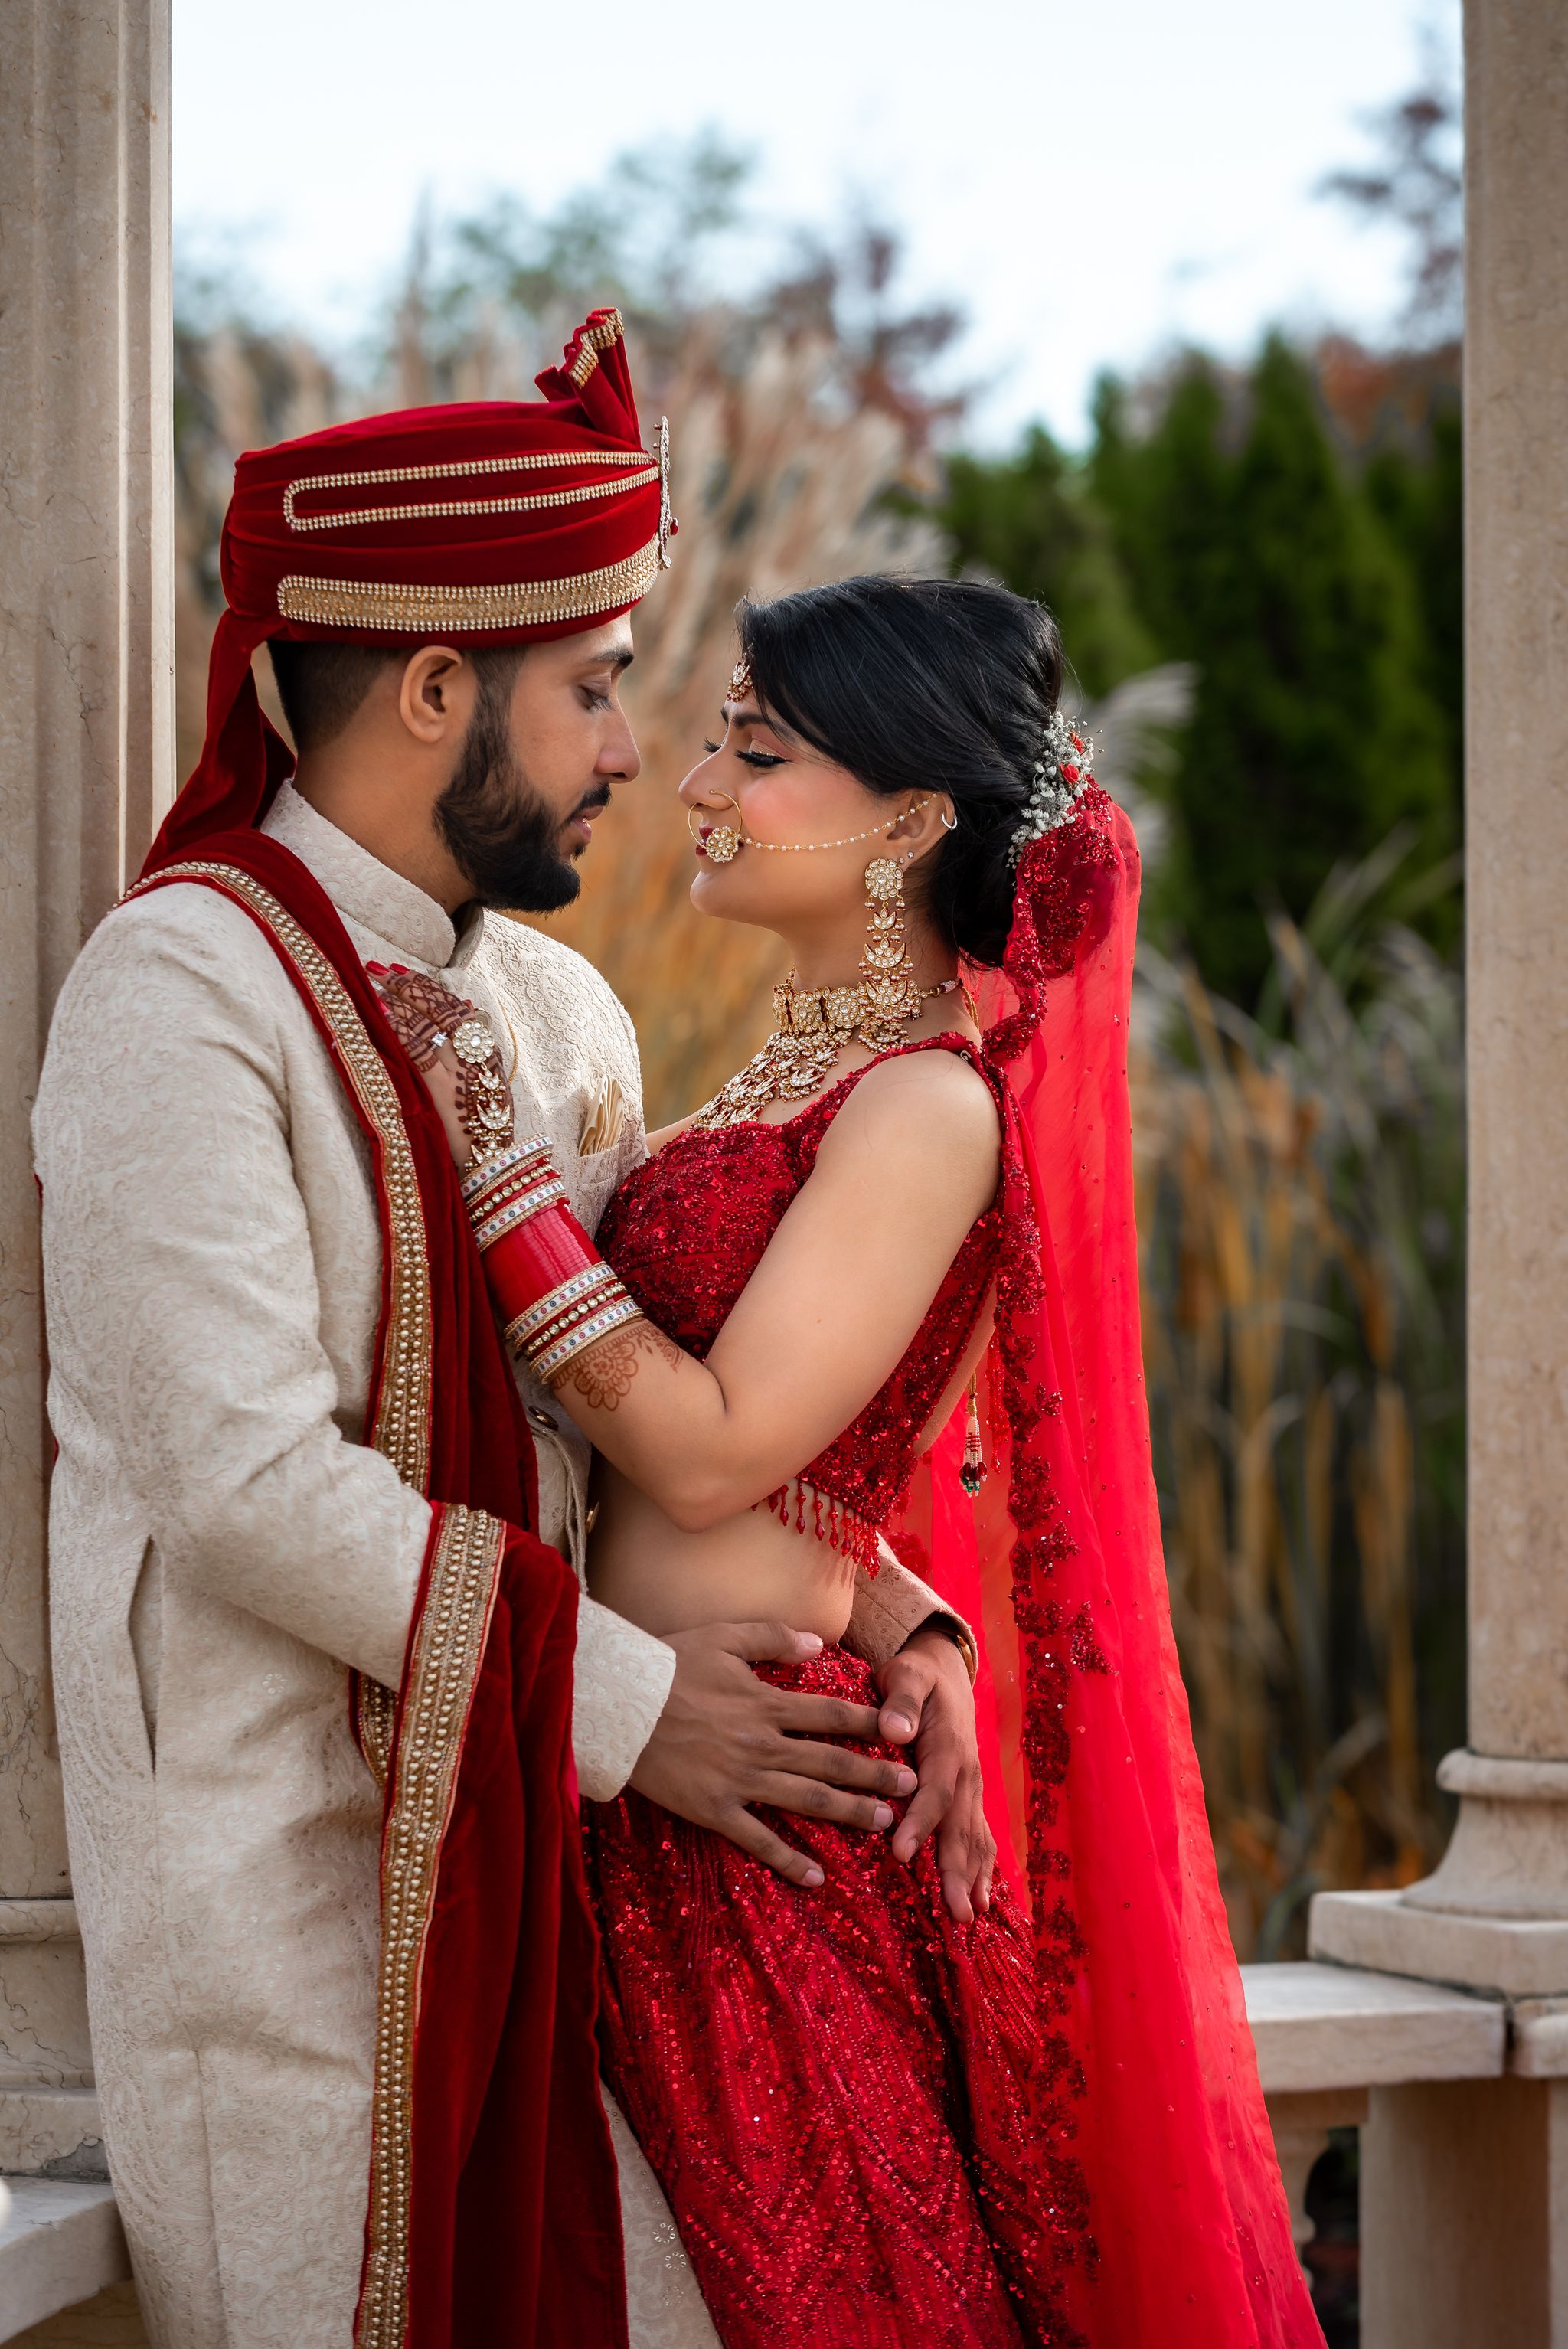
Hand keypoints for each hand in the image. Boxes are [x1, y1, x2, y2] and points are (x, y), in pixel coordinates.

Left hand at [367, 964, 509, 1168]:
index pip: (455, 1008)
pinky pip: (417, 1052)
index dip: (427, 987)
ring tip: (372, 986)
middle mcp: (474, 1056)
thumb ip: (477, 1047)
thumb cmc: (486, 1126)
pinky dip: (398, 1029)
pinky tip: (380, 1015)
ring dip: (397, 1002)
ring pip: (427, 1026)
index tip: (402, 972)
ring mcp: (458, 1072)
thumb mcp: (490, 1081)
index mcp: (487, 1053)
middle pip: (439, 1009)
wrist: (491, 1162)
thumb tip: (467, 1006)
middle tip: (378, 969)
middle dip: (407, 985)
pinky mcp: (441, 1090)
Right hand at [629, 1621, 917, 1888]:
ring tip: (884, 1824)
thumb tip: (818, 1644)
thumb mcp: (723, 1637)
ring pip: (806, 1801)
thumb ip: (773, 1638)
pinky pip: (757, 1839)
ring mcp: (739, 1780)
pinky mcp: (714, 1809)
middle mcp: (762, 1744)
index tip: (901, 1733)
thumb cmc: (669, 1664)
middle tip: (911, 1787)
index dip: (871, 1724)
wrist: (619, 1704)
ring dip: (849, 1813)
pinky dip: (788, 1860)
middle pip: (830, 1762)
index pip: (832, 1715)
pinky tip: (815, 1877)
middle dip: (875, 1775)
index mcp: (766, 1702)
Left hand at [875, 1626, 994, 1921]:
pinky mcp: (969, 1795)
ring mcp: (972, 1786)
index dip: (919, 1823)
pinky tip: (980, 1900)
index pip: (934, 1791)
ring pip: (974, 1836)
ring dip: (972, 1877)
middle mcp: (966, 1772)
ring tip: (969, 1917)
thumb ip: (901, 1698)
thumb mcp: (906, 1673)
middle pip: (961, 1826)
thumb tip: (895, 1729)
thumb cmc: (916, 1674)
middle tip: (955, 1913)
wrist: (943, 1671)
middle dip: (957, 1870)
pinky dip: (981, 1868)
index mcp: (948, 1746)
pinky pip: (979, 1834)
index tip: (900, 1854)